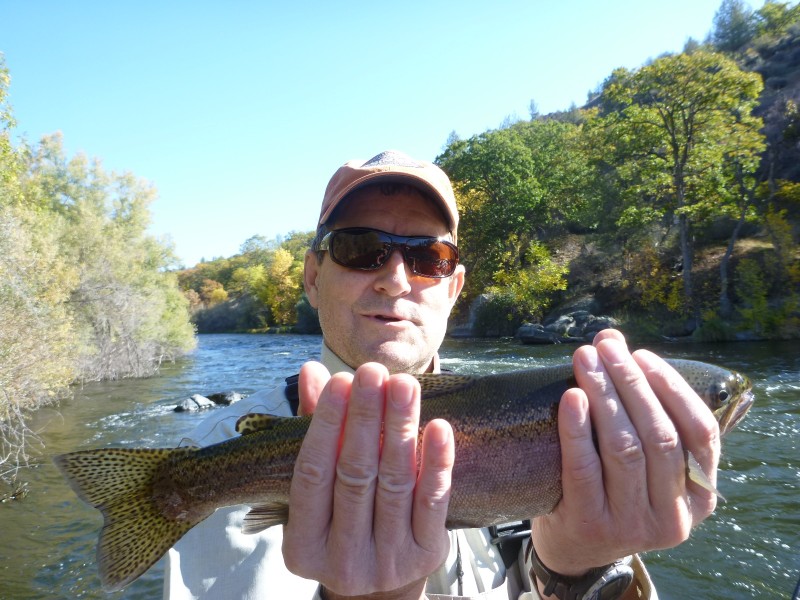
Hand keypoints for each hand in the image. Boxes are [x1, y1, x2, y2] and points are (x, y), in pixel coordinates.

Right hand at [282, 361, 453, 597]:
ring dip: (400, 428)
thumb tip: (312, 372)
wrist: (380, 584)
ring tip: (404, 386)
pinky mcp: (426, 555)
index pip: (311, 474)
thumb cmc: (340, 520)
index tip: (339, 381)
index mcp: (303, 546)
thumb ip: (313, 430)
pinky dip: (436, 462)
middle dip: (366, 418)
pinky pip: (433, 502)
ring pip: (395, 483)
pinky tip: (438, 427)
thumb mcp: (319, 488)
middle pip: (355, 475)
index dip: (325, 425)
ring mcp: (387, 561)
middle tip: (374, 372)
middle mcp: (342, 559)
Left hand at [531, 330, 720, 583]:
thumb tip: (612, 338)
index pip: (700, 433)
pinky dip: (577, 428)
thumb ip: (639, 406)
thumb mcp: (640, 459)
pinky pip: (584, 468)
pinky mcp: (591, 525)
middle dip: (630, 382)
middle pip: (659, 436)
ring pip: (625, 448)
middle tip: (605, 348)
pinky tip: (571, 397)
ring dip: (605, 395)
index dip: (671, 388)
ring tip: (585, 360)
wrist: (572, 548)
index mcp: (700, 497)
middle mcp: (674, 516)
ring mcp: (632, 525)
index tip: (641, 355)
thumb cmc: (610, 489)